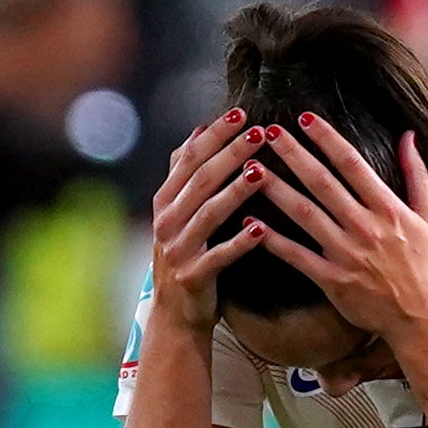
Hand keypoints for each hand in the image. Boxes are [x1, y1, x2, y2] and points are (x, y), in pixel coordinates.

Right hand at [146, 109, 272, 333]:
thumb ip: (184, 174)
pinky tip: (262, 229)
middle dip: (230, 153)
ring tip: (261, 172)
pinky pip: (219, 256)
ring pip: (208, 214)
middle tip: (259, 133)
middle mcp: (167, 221)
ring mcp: (178, 249)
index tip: (241, 112)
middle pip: (201, 180)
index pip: (189, 158)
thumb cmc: (185, 255)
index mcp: (165, 201)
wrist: (174, 315)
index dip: (215, 134)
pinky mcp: (192, 276)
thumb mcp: (177, 212)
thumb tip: (198, 130)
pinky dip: (240, 242)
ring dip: (235, 192)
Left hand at [250, 115, 427, 348]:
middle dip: (294, 155)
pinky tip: (249, 223)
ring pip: (305, 214)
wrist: (422, 316)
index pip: (352, 164)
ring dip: (277, 190)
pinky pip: (297, 256)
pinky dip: (274, 240)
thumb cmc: (426, 264)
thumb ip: (416, 174)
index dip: (327, 139)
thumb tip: (408, 135)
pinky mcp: (333, 280)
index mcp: (388, 207)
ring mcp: (347, 254)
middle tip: (269, 132)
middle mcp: (365, 226)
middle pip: (322, 183)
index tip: (304, 118)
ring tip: (251, 169)